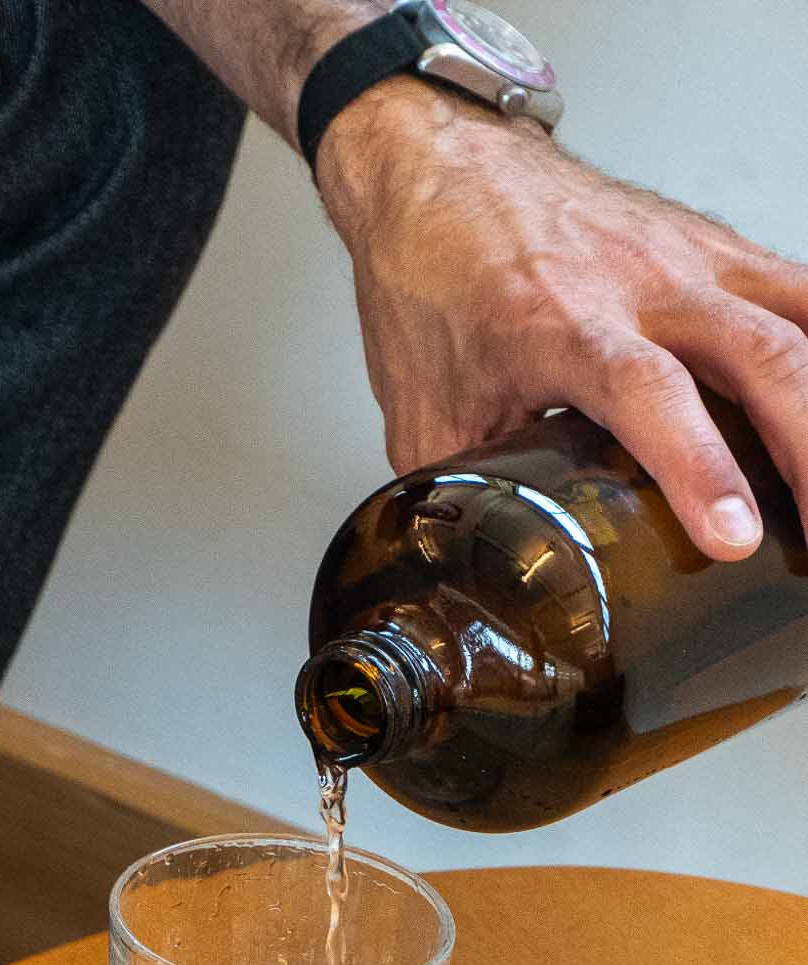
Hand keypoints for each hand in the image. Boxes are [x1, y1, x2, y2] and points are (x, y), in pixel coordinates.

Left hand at [317, 82, 807, 560]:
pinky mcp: (717, 248)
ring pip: (796, 324)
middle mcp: (640, 282)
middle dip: (806, 452)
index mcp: (561, 324)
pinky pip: (799, 294)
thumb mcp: (424, 408)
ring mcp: (691, 258)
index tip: (734, 536)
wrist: (441, 167)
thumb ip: (457, 491)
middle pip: (760, 359)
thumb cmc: (432, 277)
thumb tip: (464, 569)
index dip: (698, 468)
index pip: (649, 396)